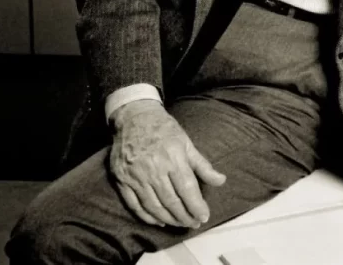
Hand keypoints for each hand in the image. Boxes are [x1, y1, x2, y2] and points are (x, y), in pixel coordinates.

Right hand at [109, 100, 225, 228]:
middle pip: (171, 201)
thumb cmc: (164, 130)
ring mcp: (136, 176)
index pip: (187, 189)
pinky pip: (135, 205)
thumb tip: (221, 181)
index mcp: (173, 158)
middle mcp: (153, 168)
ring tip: (180, 224)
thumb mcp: (187, 143)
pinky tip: (159, 221)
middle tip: (194, 223)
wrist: (134, 118)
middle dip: (185, 216)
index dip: (196, 206)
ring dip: (169, 219)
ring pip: (153, 206)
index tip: (204, 216)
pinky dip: (147, 216)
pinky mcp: (122, 180)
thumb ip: (203, 165)